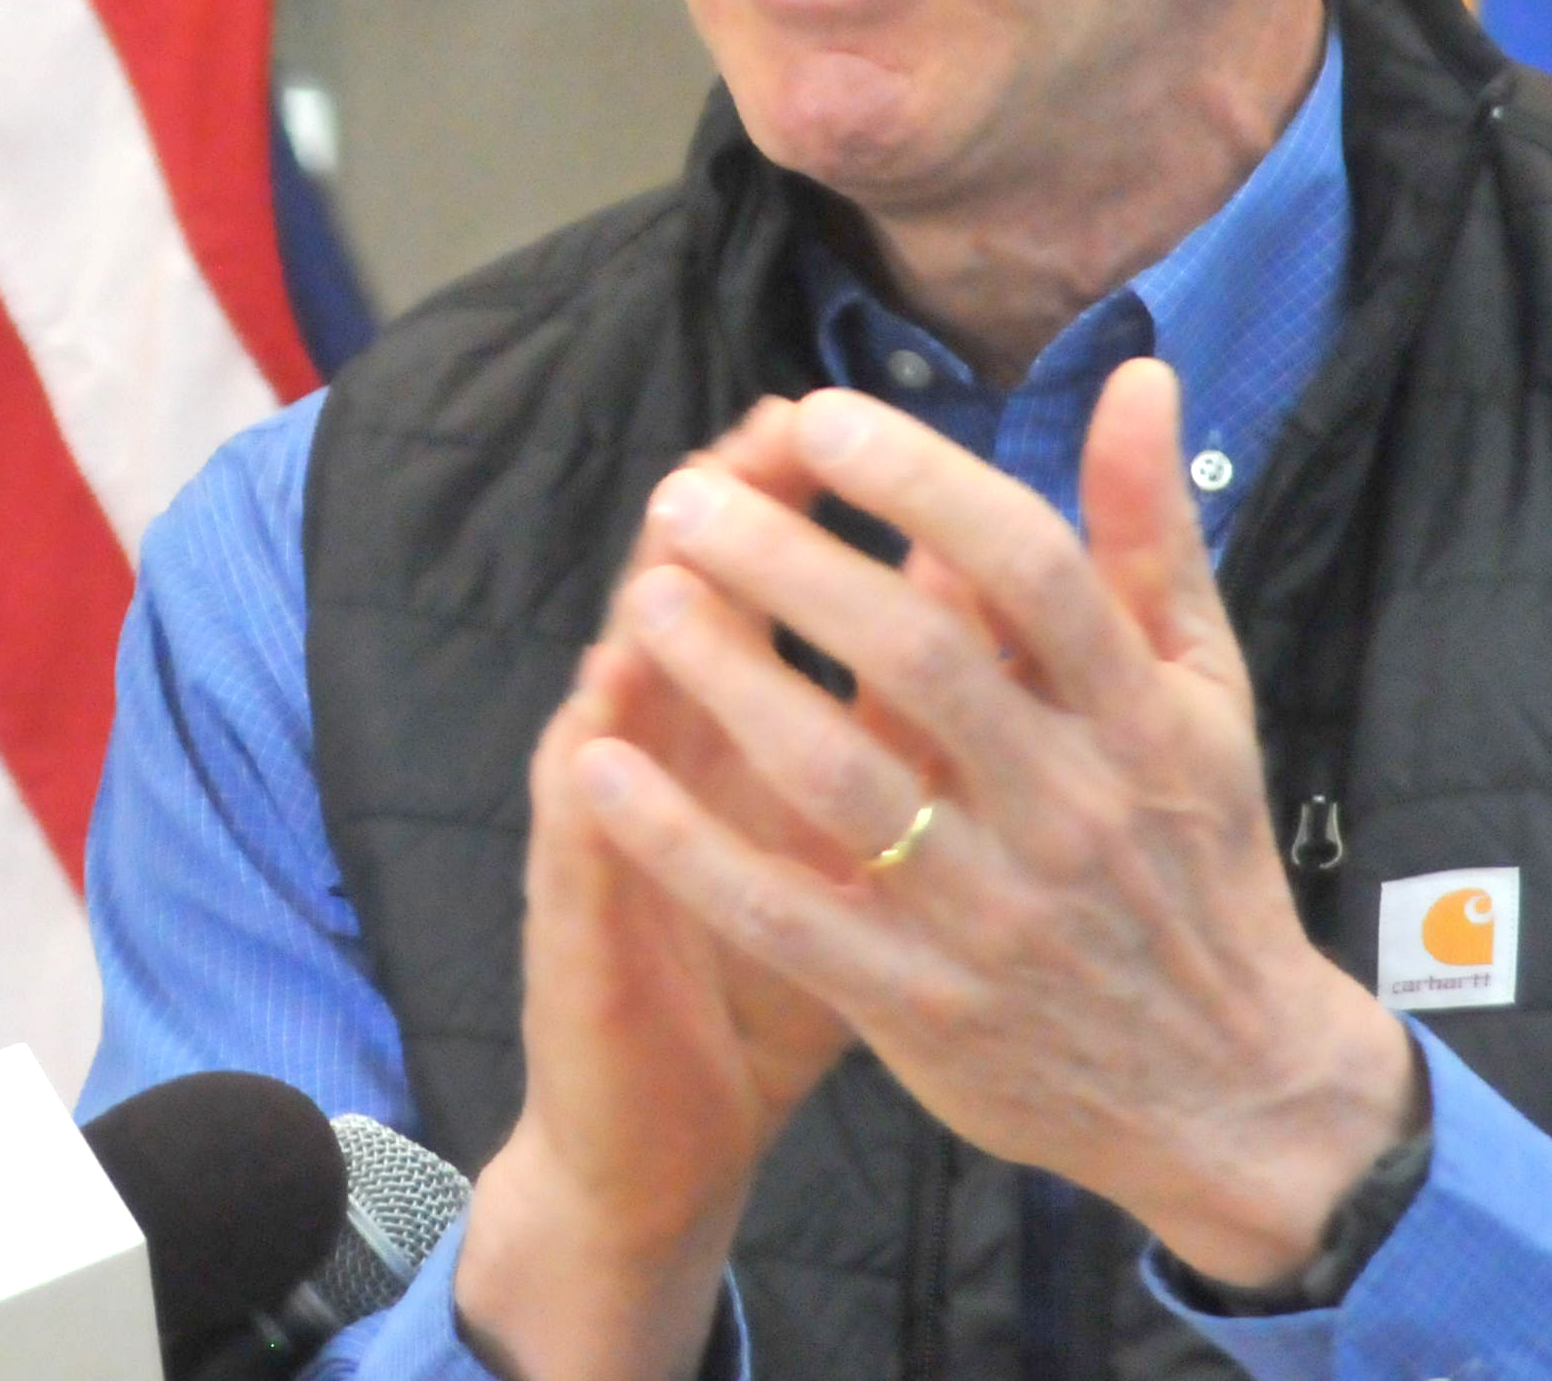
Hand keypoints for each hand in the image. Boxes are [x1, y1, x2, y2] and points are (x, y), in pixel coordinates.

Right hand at [455, 430, 855, 1380]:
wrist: (673, 1131)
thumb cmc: (783, 967)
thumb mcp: (864, 836)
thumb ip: (910, 713)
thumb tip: (974, 580)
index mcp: (738, 720)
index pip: (760, 578)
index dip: (789, 497)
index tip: (835, 421)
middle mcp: (665, 746)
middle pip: (682, 595)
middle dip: (725, 515)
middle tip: (763, 438)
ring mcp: (609, 819)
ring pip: (618, 689)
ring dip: (649, 613)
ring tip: (681, 535)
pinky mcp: (578, 910)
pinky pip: (580, 832)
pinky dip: (595, 772)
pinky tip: (606, 721)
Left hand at [577, 360, 1415, 1286]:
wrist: (1232, 1094)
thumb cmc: (1202, 858)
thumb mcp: (1206, 693)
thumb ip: (1149, 536)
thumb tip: (1135, 378)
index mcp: (1141, 717)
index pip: (1029, 569)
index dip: (921, 484)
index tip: (820, 417)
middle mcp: (1069, 808)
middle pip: (917, 660)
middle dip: (792, 564)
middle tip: (688, 498)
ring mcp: (992, 914)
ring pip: (841, 779)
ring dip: (731, 678)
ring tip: (646, 594)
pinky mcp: (921, 1006)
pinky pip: (784, 915)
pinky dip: (688, 843)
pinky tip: (606, 767)